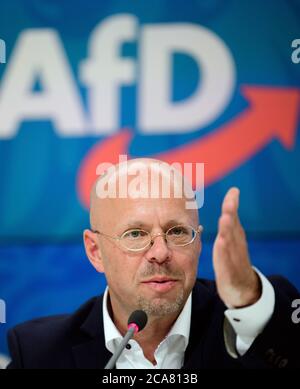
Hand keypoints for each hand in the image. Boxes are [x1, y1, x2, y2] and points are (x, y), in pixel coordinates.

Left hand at [212, 187, 260, 307]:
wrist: (242, 288)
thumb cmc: (232, 260)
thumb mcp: (228, 242)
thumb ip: (226, 227)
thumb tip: (225, 212)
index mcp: (234, 236)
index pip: (232, 216)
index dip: (232, 203)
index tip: (234, 190)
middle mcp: (236, 243)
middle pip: (232, 225)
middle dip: (231, 211)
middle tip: (231, 199)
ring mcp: (234, 257)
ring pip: (230, 241)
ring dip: (228, 229)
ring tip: (226, 217)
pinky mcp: (230, 271)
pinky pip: (226, 260)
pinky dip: (224, 252)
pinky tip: (221, 243)